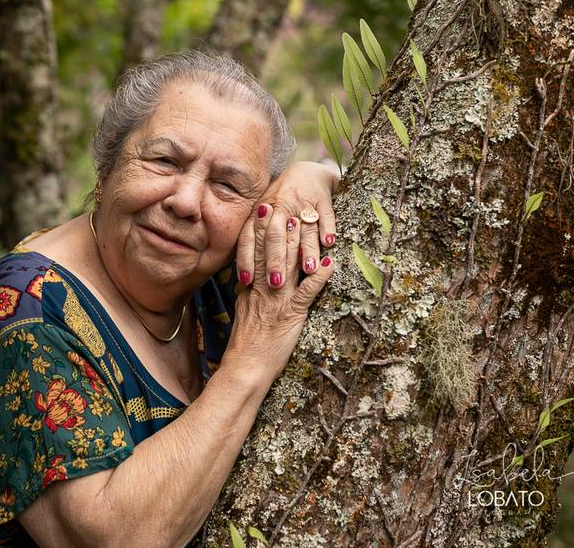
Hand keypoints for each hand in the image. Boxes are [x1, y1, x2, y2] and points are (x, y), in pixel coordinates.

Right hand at [224, 202, 334, 385]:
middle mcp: (263, 290)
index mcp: (251, 290)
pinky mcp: (292, 314)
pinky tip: (330, 262)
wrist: (245, 367)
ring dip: (296, 243)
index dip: (260, 231)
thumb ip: (247, 298)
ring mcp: (278, 301)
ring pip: (288, 266)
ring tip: (303, 222)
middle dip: (277, 227)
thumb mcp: (243, 316)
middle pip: (270, 253)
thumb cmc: (246, 346)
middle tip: (283, 205)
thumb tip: (246, 285)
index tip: (264, 211)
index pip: (255, 254)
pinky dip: (320, 277)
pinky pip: (308, 292)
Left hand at [236, 161, 338, 288]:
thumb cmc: (280, 202)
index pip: (250, 237)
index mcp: (260, 212)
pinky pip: (326, 214)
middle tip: (276, 283)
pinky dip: (327, 228)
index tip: (247, 281)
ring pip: (303, 228)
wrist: (306, 173)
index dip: (247, 259)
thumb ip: (252, 239)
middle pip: (275, 235)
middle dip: (275, 259)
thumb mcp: (261, 216)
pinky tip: (329, 243)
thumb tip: (243, 275)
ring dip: (306, 249)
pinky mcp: (322, 199)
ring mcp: (301, 203)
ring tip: (308, 269)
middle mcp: (279, 207)